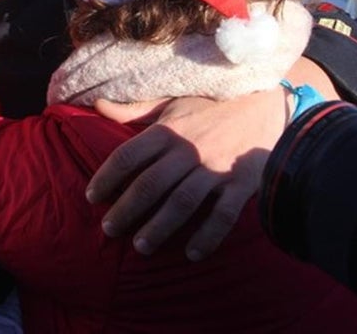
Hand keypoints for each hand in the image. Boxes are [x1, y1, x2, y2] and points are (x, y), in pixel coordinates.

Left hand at [87, 86, 285, 260]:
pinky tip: (192, 254)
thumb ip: (135, 110)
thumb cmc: (211, 105)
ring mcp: (216, 168)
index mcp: (168, 130)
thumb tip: (97, 105)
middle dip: (126, 209)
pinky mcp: (241, 184)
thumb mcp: (172, 102)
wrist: (265, 102)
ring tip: (140, 246)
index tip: (91, 197)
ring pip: (182, 202)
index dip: (106, 177)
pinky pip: (223, 215)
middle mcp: (189, 150)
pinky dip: (208, 236)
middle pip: (150, 184)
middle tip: (109, 230)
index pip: (128, 156)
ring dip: (159, 227)